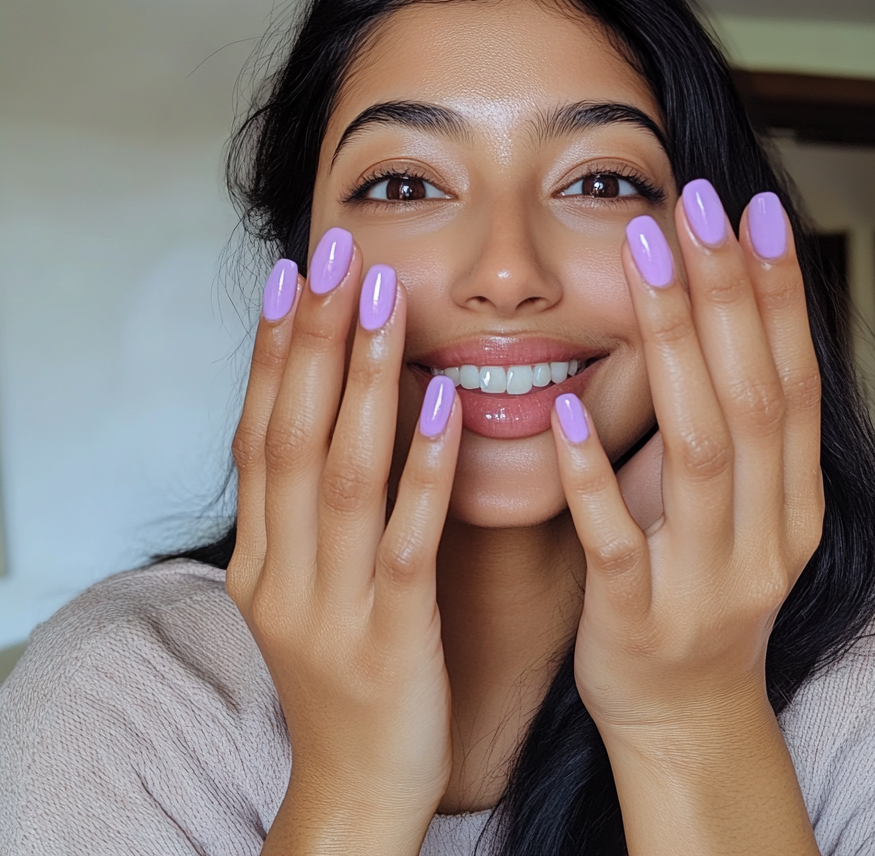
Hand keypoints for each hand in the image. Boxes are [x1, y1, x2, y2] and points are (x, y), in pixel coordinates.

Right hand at [226, 230, 461, 855]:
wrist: (356, 791)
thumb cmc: (347, 678)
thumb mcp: (312, 588)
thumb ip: (319, 511)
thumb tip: (345, 417)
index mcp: (261, 555)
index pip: (260, 432)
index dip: (276, 350)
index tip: (295, 275)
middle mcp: (280, 571)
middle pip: (293, 433)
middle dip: (316, 338)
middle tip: (337, 255)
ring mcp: (329, 606)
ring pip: (342, 473)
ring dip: (365, 380)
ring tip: (385, 302)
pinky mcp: (387, 639)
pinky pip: (406, 541)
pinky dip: (421, 469)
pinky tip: (442, 404)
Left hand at [552, 183, 822, 852]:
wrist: (681, 713)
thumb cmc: (689, 580)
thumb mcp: (724, 499)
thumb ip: (719, 417)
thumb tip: (702, 305)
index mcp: (792, 496)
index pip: (792, 375)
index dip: (777, 291)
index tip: (754, 208)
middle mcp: (766, 534)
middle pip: (752, 394)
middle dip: (727, 292)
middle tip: (698, 203)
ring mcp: (706, 580)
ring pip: (699, 452)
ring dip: (673, 348)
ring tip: (644, 261)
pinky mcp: (639, 620)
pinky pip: (616, 541)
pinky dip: (594, 473)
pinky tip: (564, 410)